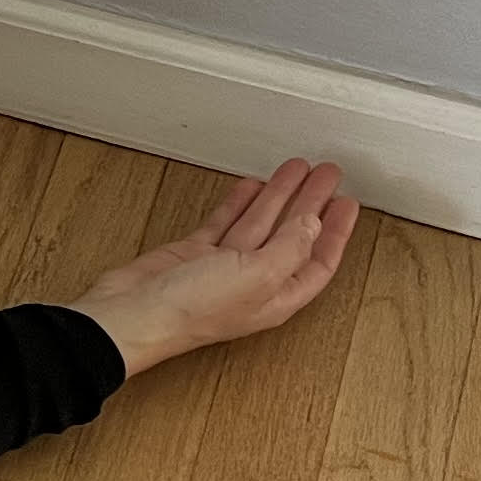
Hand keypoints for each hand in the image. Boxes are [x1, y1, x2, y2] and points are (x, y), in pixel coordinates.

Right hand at [64, 158, 359, 379]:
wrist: (133, 312)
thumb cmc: (190, 309)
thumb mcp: (256, 275)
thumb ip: (288, 248)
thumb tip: (312, 224)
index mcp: (276, 296)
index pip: (317, 261)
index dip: (336, 232)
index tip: (347, 202)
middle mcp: (253, 283)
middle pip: (292, 237)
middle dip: (311, 204)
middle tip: (326, 175)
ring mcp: (222, 267)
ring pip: (260, 224)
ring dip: (278, 196)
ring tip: (295, 168)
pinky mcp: (194, 254)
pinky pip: (226, 222)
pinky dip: (240, 202)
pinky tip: (252, 186)